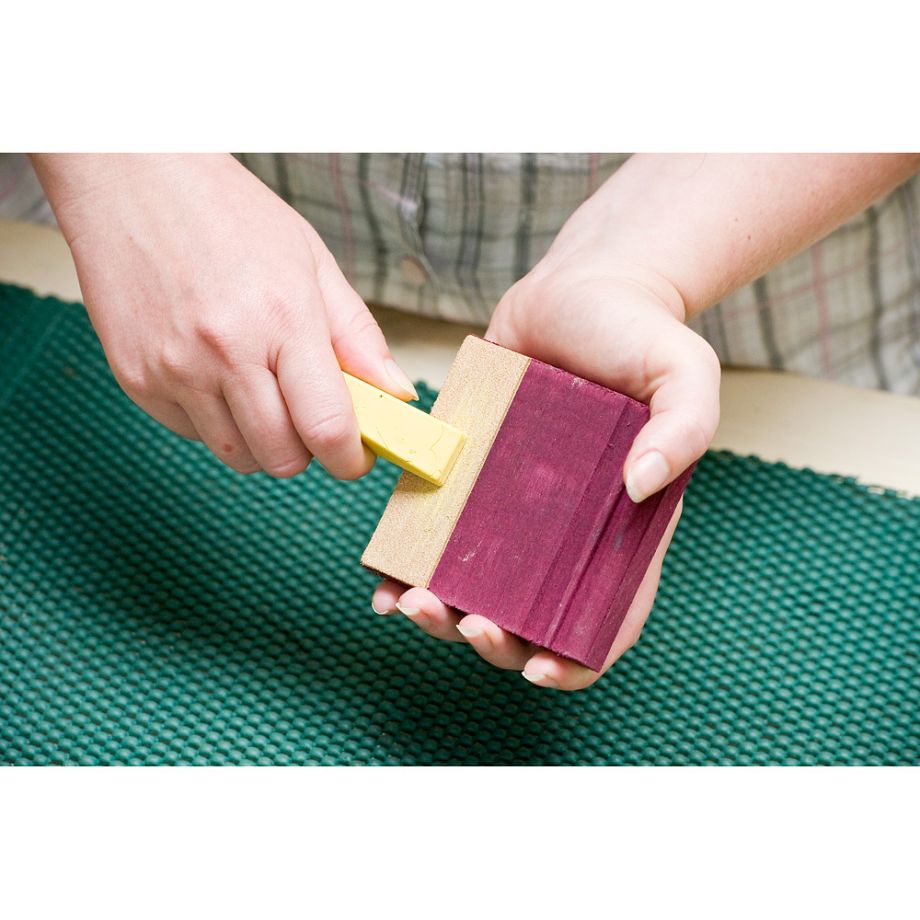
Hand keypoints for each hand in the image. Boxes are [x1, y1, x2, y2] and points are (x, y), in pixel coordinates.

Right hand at [33, 153, 416, 477]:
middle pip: (282, 457)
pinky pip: (193, 435)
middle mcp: (225, 352)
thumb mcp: (312, 262)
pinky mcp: (137, 379)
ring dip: (261, 439)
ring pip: (238, 455)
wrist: (131, 178)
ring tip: (259, 385)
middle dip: (307, 449)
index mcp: (283, 318)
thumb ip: (358, 336)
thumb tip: (396, 393)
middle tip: (307, 413)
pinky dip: (215, 421)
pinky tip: (214, 374)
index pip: (327, 428)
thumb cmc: (229, 214)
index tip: (355, 456)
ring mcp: (175, 369)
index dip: (350, 459)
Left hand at [373, 208, 719, 689]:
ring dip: (444, 616)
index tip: (536, 667)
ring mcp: (514, 510)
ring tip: (414, 603)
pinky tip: (386, 578)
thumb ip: (684, 425)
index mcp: (622, 530)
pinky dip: (410, 567)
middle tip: (464, 622)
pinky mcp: (471, 480)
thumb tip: (642, 485)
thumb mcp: (684, 370)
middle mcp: (565, 533)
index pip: (605, 620)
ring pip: (478, 588)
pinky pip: (438, 537)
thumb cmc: (639, 331)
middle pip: (531, 617)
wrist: (578, 287)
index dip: (574, 661)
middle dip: (494, 641)